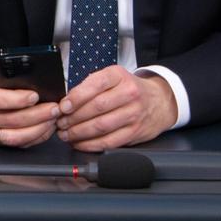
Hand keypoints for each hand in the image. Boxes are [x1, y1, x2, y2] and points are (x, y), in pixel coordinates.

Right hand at [0, 62, 61, 147]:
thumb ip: (8, 74)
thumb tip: (37, 80)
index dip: (21, 100)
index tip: (37, 96)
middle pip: (10, 121)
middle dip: (38, 116)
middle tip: (54, 109)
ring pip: (12, 137)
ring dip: (36, 131)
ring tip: (51, 121)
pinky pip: (10, 143)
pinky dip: (29, 139)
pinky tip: (41, 131)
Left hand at [56, 65, 176, 151]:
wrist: (159, 101)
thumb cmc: (128, 89)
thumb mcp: (111, 78)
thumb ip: (89, 86)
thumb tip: (65, 103)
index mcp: (118, 76)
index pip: (95, 85)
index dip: (76, 98)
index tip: (62, 107)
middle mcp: (129, 94)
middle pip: (96, 108)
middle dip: (73, 118)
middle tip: (60, 123)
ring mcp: (134, 114)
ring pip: (101, 126)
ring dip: (79, 133)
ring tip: (66, 134)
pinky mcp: (135, 132)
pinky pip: (110, 141)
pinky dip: (91, 144)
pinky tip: (80, 143)